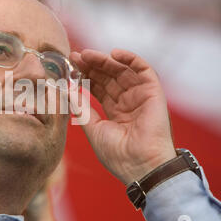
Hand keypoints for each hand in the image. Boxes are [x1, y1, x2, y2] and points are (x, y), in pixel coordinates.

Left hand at [70, 49, 175, 184]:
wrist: (140, 166)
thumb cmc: (117, 154)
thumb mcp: (93, 129)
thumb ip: (81, 109)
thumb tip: (67, 90)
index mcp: (115, 112)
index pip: (99, 88)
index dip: (85, 76)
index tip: (70, 66)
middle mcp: (128, 102)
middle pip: (108, 77)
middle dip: (92, 66)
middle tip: (75, 56)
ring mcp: (141, 97)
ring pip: (122, 71)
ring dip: (105, 60)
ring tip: (87, 55)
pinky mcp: (154, 93)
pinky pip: (144, 70)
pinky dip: (131, 59)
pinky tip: (114, 54)